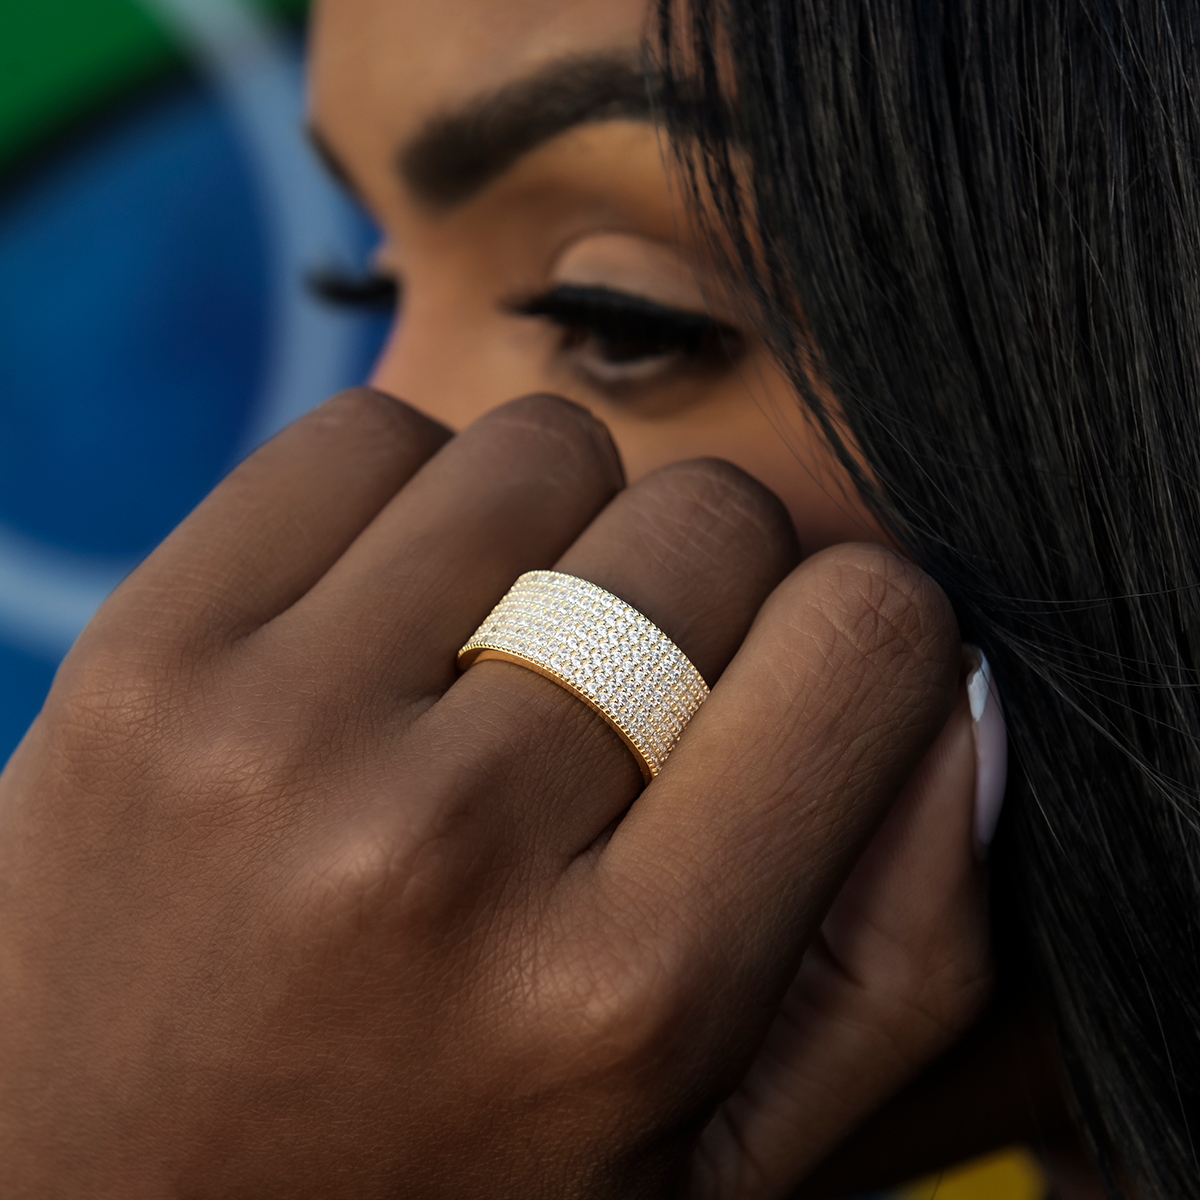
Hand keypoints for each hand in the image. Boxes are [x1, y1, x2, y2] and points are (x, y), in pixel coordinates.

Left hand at [0, 390, 989, 1198]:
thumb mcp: (718, 1158)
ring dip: (557, 537)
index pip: (868, 629)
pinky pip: (361, 435)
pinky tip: (382, 628)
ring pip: (541, 449)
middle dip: (706, 588)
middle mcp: (444, 846)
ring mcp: (269, 731)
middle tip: (629, 697)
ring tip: (496, 667)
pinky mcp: (143, 649)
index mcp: (625, 996)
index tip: (799, 682)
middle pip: (708, 518)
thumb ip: (898, 947)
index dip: (862, 635)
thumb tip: (953, 698)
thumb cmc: (439, 1186)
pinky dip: (409, 502)